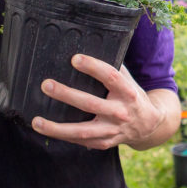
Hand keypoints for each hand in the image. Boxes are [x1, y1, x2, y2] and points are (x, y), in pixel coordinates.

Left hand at [31, 54, 162, 149]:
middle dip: (66, 94)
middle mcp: (121, 112)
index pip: (110, 77)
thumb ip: (112, 67)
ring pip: (82, 131)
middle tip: (46, 85)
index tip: (74, 59)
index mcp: (128, 92)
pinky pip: (81, 141)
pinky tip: (47, 130)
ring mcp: (112, 130)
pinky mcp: (104, 142)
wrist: (150, 126)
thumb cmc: (133, 96)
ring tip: (36, 121)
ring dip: (57, 128)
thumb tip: (88, 45)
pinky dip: (63, 136)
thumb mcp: (128, 80)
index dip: (93, 67)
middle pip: (91, 103)